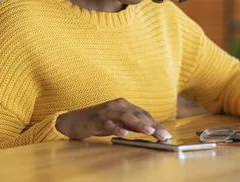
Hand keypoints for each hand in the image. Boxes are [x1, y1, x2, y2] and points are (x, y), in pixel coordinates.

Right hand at [55, 98, 170, 140]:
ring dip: (139, 124)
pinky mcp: (95, 119)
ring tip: (150, 132)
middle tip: (163, 135)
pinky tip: (124, 134)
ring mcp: (106, 111)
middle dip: (152, 125)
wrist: (73, 120)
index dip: (156, 123)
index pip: (144, 113)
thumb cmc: (98, 122)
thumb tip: (151, 131)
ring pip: (126, 117)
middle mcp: (117, 105)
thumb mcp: (118, 122)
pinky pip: (108, 124)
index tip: (166, 134)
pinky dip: (116, 128)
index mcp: (124, 105)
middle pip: (138, 114)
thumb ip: (132, 125)